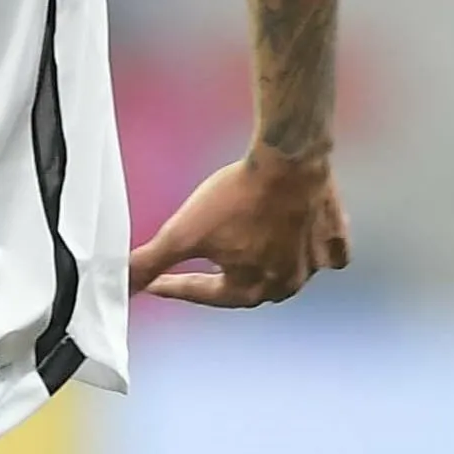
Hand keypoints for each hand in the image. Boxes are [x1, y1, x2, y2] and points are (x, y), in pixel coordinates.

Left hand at [129, 144, 348, 306]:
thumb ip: (149, 264)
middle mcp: (289, 282)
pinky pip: (326, 255)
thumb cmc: (235, 198)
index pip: (204, 294)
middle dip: (221, 284)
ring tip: (247, 261)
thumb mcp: (182, 233)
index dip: (174, 287)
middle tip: (200, 277)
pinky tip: (302, 250)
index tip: (153, 284)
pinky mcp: (335, 235)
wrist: (288, 159)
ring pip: (288, 275)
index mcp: (253, 289)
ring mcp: (317, 260)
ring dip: (265, 271)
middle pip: (249, 290)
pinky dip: (313, 255)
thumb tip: (118, 286)